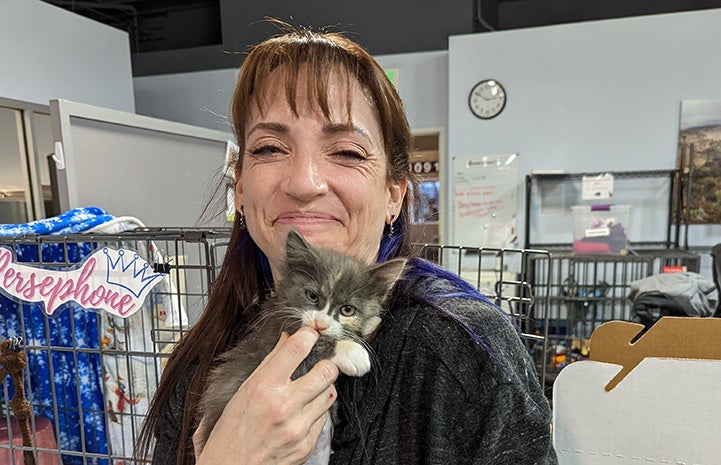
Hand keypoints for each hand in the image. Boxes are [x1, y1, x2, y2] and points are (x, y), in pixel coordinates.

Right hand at [194, 326, 338, 464]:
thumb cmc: (230, 433)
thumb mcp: (242, 391)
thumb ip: (269, 363)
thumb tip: (287, 339)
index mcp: (263, 387)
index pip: (297, 348)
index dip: (311, 333)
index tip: (314, 330)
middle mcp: (283, 405)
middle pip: (326, 371)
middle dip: (326, 363)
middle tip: (320, 363)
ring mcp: (298, 427)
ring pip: (330, 393)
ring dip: (323, 388)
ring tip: (309, 390)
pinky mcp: (306, 444)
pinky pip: (324, 418)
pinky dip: (317, 412)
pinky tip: (302, 413)